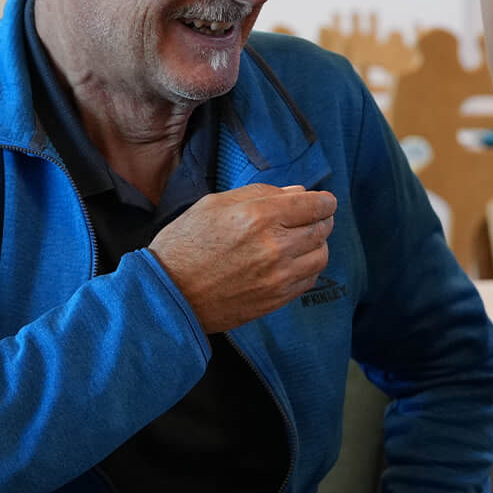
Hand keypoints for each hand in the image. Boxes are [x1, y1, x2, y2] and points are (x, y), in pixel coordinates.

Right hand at [150, 183, 336, 332]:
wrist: (167, 294)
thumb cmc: (185, 243)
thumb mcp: (215, 204)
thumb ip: (261, 194)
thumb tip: (298, 193)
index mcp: (258, 216)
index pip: (314, 205)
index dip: (324, 201)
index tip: (323, 201)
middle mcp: (274, 247)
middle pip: (322, 229)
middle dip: (322, 219)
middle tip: (313, 217)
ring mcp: (277, 277)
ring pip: (321, 256)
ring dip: (318, 245)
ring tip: (302, 240)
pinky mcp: (275, 300)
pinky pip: (309, 280)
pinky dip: (308, 267)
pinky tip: (293, 262)